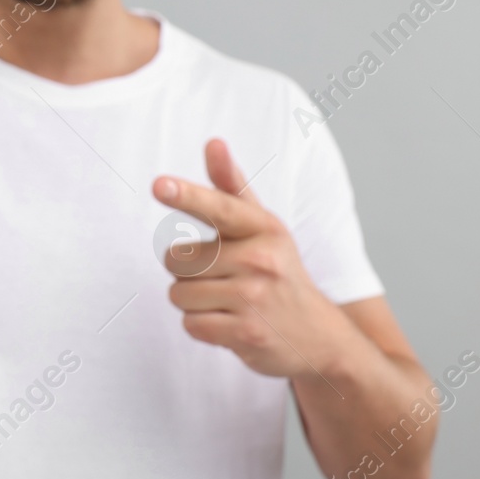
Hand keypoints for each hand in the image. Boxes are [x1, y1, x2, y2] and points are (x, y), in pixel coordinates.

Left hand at [154, 139, 352, 379]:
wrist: (319, 336)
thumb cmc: (279, 272)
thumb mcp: (263, 227)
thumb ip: (232, 186)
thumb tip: (213, 142)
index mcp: (264, 227)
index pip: (218, 208)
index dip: (187, 196)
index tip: (159, 185)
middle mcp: (261, 259)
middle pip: (177, 259)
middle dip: (188, 272)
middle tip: (223, 278)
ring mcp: (255, 297)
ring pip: (179, 294)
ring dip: (194, 302)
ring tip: (228, 302)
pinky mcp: (246, 333)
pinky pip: (191, 324)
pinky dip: (202, 327)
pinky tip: (230, 324)